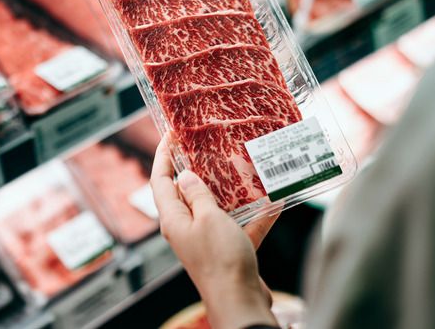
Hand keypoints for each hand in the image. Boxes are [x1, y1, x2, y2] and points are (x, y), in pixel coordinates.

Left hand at [150, 138, 279, 328]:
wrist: (240, 301)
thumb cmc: (220, 260)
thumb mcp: (208, 218)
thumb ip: (197, 195)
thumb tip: (184, 175)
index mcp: (173, 220)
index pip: (160, 181)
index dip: (162, 155)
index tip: (170, 134)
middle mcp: (187, 228)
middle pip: (186, 193)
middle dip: (197, 169)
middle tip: (208, 145)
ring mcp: (208, 240)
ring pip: (216, 208)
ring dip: (230, 191)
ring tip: (242, 167)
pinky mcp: (229, 251)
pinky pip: (241, 227)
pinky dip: (256, 216)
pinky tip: (274, 202)